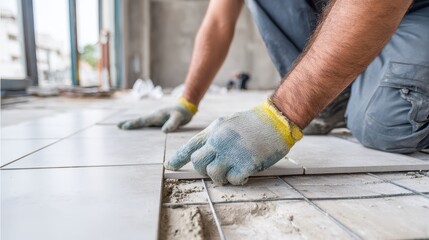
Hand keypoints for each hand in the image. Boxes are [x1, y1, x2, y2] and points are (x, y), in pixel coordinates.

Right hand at [117, 97, 197, 132]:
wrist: (186, 107)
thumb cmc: (182, 113)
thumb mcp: (178, 118)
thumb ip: (172, 124)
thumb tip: (163, 131)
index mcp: (157, 116)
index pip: (143, 121)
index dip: (133, 124)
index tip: (123, 126)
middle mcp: (154, 116)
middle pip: (140, 120)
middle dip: (129, 123)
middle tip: (118, 126)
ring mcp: (156, 117)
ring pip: (143, 121)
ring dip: (134, 124)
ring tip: (124, 126)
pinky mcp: (159, 119)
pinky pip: (148, 123)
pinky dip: (142, 125)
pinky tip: (139, 128)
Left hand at [164, 99, 302, 184]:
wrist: (276, 120)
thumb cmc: (253, 122)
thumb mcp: (228, 122)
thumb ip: (214, 135)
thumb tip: (204, 150)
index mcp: (213, 131)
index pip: (190, 146)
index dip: (178, 158)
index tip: (170, 166)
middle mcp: (218, 142)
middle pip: (198, 163)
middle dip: (203, 170)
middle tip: (214, 169)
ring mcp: (231, 153)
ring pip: (213, 175)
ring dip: (221, 177)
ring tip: (232, 171)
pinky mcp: (245, 164)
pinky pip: (233, 180)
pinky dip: (238, 180)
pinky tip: (244, 173)